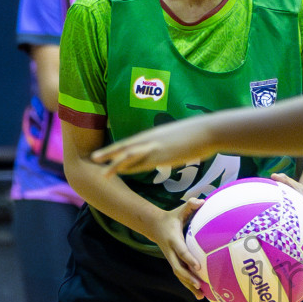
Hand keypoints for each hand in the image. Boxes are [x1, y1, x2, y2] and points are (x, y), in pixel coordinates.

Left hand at [93, 117, 211, 175]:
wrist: (209, 130)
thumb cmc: (199, 134)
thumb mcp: (180, 137)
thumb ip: (170, 143)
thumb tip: (171, 148)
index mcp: (155, 134)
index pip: (132, 141)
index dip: (117, 147)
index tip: (106, 152)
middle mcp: (151, 139)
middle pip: (125, 146)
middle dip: (109, 152)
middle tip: (94, 157)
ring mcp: (156, 146)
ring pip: (128, 154)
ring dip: (114, 162)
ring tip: (101, 168)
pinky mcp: (163, 154)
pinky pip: (141, 162)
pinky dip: (128, 167)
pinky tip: (119, 171)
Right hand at [148, 198, 206, 296]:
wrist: (154, 226)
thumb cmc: (172, 217)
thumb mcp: (180, 210)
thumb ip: (190, 205)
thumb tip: (202, 201)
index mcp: (174, 239)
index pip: (182, 251)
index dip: (189, 259)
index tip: (198, 267)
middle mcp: (171, 252)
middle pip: (178, 268)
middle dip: (189, 277)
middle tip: (199, 285)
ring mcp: (171, 259)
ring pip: (179, 275)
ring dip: (189, 285)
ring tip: (201, 295)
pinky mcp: (174, 263)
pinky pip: (181, 276)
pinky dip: (188, 285)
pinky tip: (200, 294)